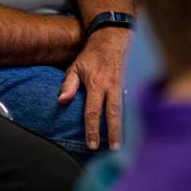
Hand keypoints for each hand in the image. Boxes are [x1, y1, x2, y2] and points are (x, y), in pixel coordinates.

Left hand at [58, 27, 129, 149]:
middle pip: (113, 115)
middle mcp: (112, 87)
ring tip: (121, 145)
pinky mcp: (129, 86)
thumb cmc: (91, 55)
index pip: (93, 111)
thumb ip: (68, 84)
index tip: (91, 144)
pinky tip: (129, 131)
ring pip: (124, 112)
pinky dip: (129, 119)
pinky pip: (129, 106)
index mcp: (97, 84)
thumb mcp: (75, 66)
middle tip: (112, 151)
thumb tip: (61, 101)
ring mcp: (123, 87)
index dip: (92, 129)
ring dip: (123, 129)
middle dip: (113, 134)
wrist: (112, 40)